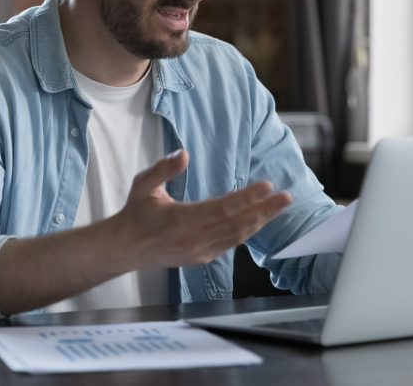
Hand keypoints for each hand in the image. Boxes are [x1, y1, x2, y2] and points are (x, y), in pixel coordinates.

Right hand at [111, 149, 292, 268]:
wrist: (126, 248)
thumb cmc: (136, 213)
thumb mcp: (143, 185)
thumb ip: (163, 169)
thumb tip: (183, 154)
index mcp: (181, 220)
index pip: (223, 208)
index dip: (248, 197)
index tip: (267, 186)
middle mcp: (194, 239)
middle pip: (238, 224)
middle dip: (265, 210)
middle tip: (287, 197)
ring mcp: (200, 252)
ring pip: (238, 236)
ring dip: (261, 221)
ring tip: (279, 206)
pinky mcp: (202, 259)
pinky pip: (231, 244)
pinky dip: (248, 231)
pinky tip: (259, 219)